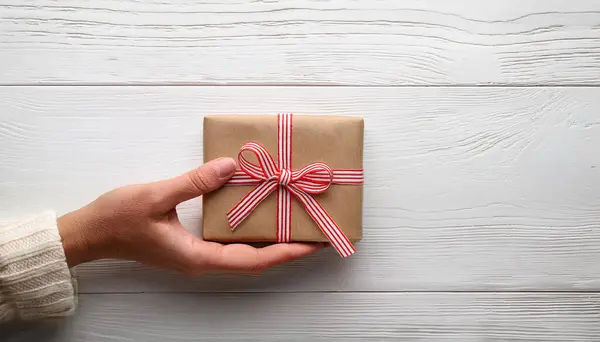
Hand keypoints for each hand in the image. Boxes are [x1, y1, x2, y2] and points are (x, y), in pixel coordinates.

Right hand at [57, 157, 323, 273]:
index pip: (253, 260)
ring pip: (244, 253)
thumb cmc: (118, 219)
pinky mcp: (191, 245)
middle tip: (315, 232)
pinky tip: (258, 216)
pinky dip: (250, 233)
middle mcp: (203, 261)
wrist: (91, 234)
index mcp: (198, 257)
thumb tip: (230, 166)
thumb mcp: (156, 196)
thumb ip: (193, 182)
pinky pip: (230, 243)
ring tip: (295, 224)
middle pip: (255, 260)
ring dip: (271, 242)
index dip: (286, 252)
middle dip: (287, 248)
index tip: (314, 244)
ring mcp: (197, 255)